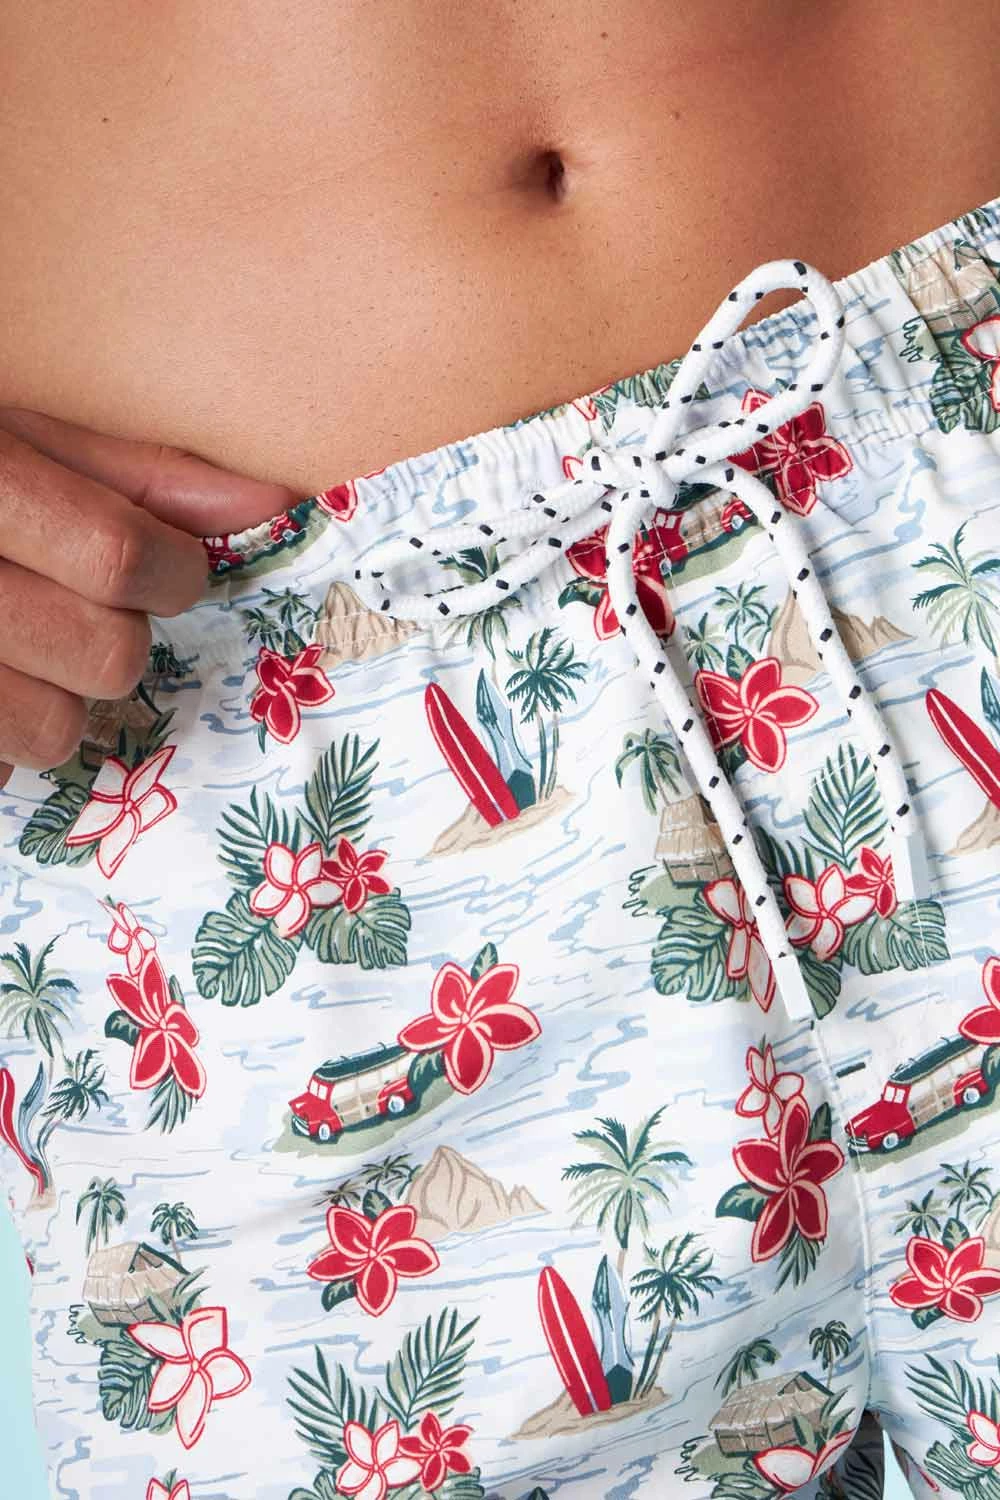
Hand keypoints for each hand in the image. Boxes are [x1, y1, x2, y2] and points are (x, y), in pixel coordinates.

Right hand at [0, 408, 295, 787]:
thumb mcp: (11, 438)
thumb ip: (133, 473)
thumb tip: (267, 507)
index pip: (115, 555)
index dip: (167, 570)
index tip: (163, 569)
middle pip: (105, 655)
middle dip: (117, 639)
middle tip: (71, 607)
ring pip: (54, 732)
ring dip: (55, 699)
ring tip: (7, 649)